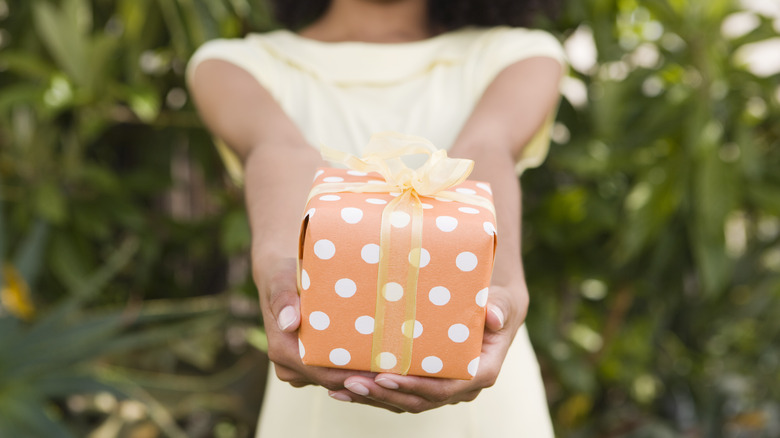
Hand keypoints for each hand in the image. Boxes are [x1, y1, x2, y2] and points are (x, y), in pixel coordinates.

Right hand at [254, 256, 406, 411]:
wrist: (281, 278)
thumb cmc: (283, 275)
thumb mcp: (282, 279)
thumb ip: (284, 299)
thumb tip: (289, 323)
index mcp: (282, 350)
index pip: (323, 373)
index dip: (353, 375)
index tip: (382, 370)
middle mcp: (290, 366)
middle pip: (333, 380)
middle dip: (364, 377)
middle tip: (398, 370)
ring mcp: (300, 369)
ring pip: (336, 379)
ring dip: (362, 374)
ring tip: (395, 365)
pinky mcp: (310, 365)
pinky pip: (335, 372)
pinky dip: (356, 367)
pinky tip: (382, 359)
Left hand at [327, 282, 528, 412]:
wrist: (494, 309)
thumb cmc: (498, 303)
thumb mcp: (504, 301)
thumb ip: (499, 307)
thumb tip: (494, 316)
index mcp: (481, 372)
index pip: (446, 387)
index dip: (415, 386)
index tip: (386, 377)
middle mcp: (461, 386)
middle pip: (420, 400)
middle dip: (385, 395)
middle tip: (352, 383)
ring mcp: (443, 388)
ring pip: (407, 402)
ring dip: (374, 398)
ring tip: (342, 388)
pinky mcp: (427, 383)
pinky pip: (400, 394)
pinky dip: (374, 392)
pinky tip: (345, 387)